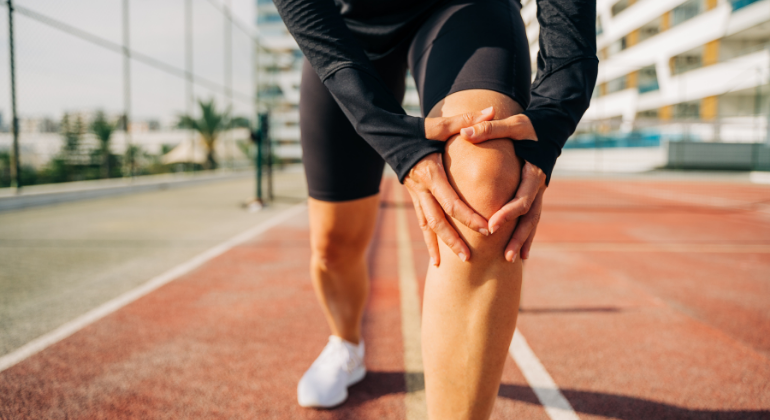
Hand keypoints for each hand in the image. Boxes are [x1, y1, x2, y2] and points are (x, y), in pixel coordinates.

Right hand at [404, 107, 496, 265]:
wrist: (386, 135)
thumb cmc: (416, 129)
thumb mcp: (440, 124)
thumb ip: (468, 120)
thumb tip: (493, 109)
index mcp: (431, 173)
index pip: (452, 201)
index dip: (469, 216)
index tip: (486, 228)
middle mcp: (421, 189)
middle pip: (438, 221)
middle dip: (454, 240)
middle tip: (470, 258)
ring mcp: (415, 196)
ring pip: (428, 227)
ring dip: (441, 246)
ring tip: (452, 265)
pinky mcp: (414, 198)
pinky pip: (422, 224)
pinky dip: (429, 241)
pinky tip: (436, 259)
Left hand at [460, 114, 545, 261]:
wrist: (551, 128)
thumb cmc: (529, 126)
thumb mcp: (512, 125)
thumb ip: (488, 129)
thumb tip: (464, 133)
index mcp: (533, 173)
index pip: (521, 199)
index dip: (507, 214)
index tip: (491, 226)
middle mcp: (538, 186)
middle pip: (530, 217)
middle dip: (518, 237)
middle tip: (506, 255)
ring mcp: (538, 192)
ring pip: (532, 221)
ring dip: (523, 240)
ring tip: (513, 260)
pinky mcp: (534, 194)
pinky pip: (531, 218)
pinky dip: (526, 234)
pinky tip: (520, 251)